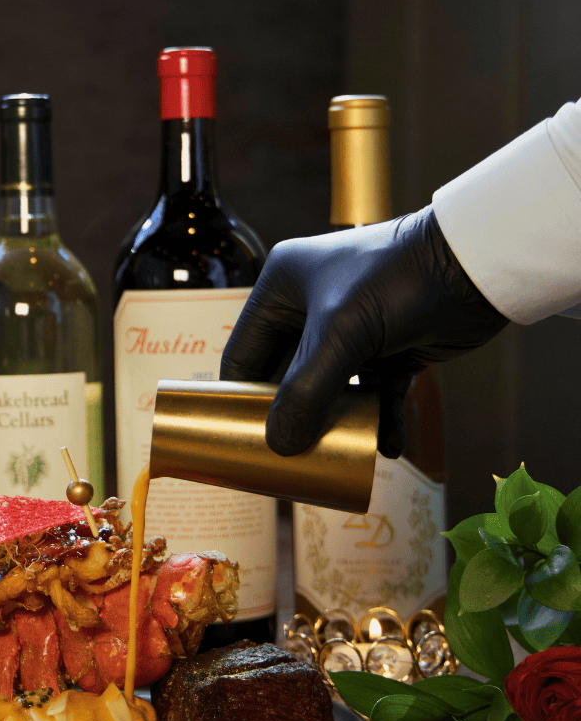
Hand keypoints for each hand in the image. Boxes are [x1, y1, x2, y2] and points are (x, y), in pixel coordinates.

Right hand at [219, 205, 507, 456]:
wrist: (480, 264)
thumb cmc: (399, 279)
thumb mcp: (341, 333)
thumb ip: (305, 392)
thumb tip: (280, 445)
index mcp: (282, 288)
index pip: (244, 354)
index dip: (240, 398)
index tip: (243, 439)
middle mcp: (310, 307)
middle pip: (285, 379)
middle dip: (292, 418)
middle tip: (289, 456)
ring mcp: (350, 330)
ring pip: (330, 392)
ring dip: (336, 425)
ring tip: (336, 456)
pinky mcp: (388, 350)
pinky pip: (372, 396)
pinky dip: (377, 421)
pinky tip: (384, 446)